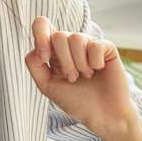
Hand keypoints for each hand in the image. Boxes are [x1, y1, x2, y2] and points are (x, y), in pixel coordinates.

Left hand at [24, 16, 136, 138]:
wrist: (102, 115)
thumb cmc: (76, 100)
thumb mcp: (47, 85)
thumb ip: (34, 65)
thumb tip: (36, 47)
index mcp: (54, 50)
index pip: (42, 25)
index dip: (40, 37)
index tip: (44, 58)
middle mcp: (71, 44)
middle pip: (59, 36)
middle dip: (64, 62)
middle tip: (73, 78)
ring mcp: (89, 44)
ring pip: (76, 38)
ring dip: (79, 64)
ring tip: (86, 76)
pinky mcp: (107, 47)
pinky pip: (95, 45)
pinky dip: (94, 63)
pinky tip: (98, 71)